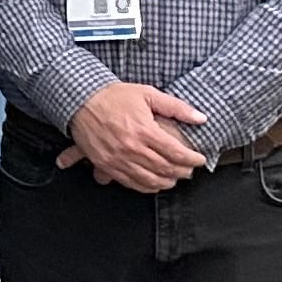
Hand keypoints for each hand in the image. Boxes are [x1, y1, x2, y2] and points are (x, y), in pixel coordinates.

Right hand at [63, 79, 207, 190]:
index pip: (176, 152)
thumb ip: (176, 107)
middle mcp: (132, 148)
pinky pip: (130, 183)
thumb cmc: (113, 96)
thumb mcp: (147, 94)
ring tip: (175, 178)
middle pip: (165, 169)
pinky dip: (146, 187)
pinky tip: (154, 184)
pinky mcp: (106, 165)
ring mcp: (118, 159)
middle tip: (189, 170)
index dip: (192, 159)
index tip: (199, 159)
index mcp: (144, 130)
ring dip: (167, 182)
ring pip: (150, 180)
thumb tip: (200, 118)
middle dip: (183, 171)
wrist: (80, 100)